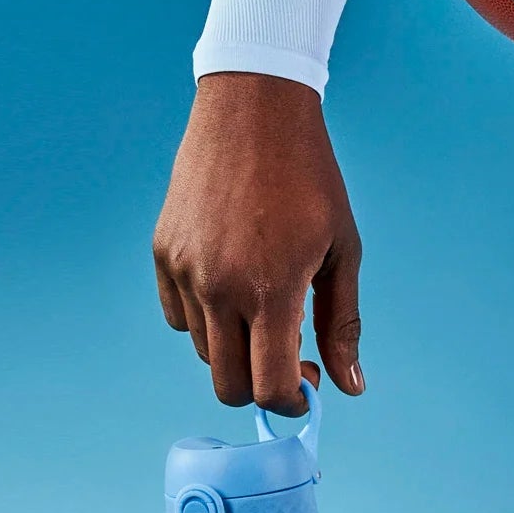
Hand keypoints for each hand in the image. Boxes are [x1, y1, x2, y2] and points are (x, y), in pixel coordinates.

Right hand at [152, 71, 364, 416]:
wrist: (253, 109)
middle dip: (261, 386)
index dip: (291, 402)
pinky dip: (206, 318)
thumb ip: (342, 324)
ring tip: (265, 303)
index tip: (307, 388)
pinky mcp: (163, 253)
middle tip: (289, 357)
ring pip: (203, 351)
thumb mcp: (342, 250)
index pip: (269, 386)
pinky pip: (179, 316)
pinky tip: (234, 283)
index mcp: (272, 289)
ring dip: (236, 346)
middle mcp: (220, 287)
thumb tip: (350, 387)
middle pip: (228, 385)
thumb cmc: (310, 177)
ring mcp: (185, 270)